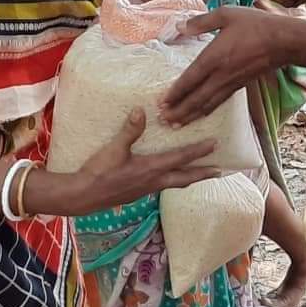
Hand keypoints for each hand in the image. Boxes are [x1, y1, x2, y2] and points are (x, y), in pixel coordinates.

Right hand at [37, 110, 217, 216]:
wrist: (84, 195)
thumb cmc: (99, 172)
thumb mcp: (114, 148)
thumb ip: (130, 130)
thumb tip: (140, 111)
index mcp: (151, 168)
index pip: (181, 158)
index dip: (199, 151)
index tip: (215, 145)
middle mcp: (154, 181)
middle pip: (185, 177)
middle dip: (203, 172)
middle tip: (221, 170)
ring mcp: (147, 189)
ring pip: (175, 183)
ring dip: (190, 177)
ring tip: (202, 173)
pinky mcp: (139, 193)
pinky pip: (163, 185)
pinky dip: (174, 179)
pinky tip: (170, 175)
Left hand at [160, 6, 296, 124]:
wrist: (284, 41)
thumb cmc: (255, 25)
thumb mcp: (226, 14)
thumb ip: (201, 21)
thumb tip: (179, 26)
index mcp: (214, 57)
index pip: (189, 80)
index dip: (175, 93)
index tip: (161, 103)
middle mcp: (221, 75)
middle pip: (196, 99)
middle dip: (178, 112)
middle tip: (162, 121)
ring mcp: (231, 83)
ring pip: (207, 105)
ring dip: (190, 116)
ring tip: (176, 125)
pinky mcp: (240, 86)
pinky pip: (219, 102)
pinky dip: (207, 111)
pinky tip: (200, 115)